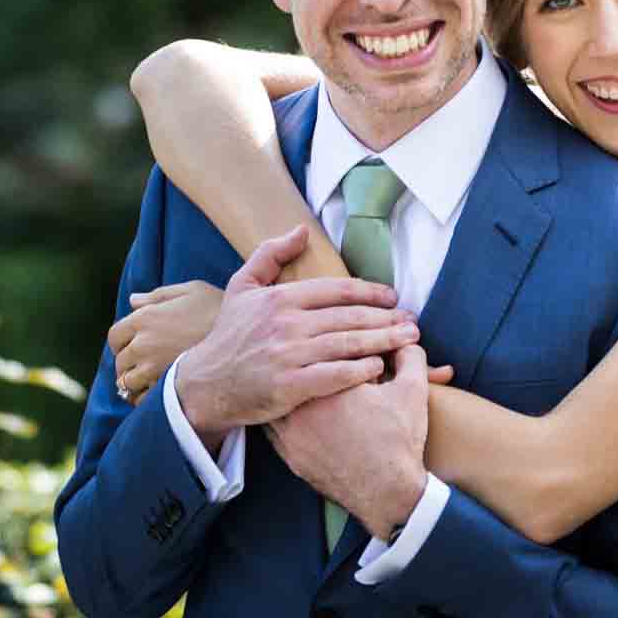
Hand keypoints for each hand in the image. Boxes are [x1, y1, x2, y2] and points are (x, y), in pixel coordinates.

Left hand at [108, 281, 223, 403]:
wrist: (244, 335)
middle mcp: (143, 343)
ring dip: (134, 383)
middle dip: (128, 364)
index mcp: (145, 318)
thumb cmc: (219, 307)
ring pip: (127, 382)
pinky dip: (144, 399)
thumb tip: (133, 301)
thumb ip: (159, 295)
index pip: (115, 336)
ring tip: (148, 383)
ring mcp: (153, 367)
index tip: (131, 347)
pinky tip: (157, 394)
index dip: (121, 343)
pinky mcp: (166, 387)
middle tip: (143, 366)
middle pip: (120, 361)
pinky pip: (142, 399)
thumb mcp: (192, 290)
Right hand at [176, 225, 417, 446]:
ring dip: (383, 341)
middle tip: (412, 320)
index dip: (370, 292)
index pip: (336, 290)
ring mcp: (288, 356)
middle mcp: (285, 324)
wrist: (205, 385)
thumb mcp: (241, 287)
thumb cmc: (229, 336)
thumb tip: (300, 231)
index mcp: (279, 298)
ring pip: (347, 344)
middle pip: (349, 317)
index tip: (393, 297)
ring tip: (408, 340)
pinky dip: (360, 371)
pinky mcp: (288, 386)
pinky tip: (379, 367)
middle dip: (387, 318)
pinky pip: (334, 376)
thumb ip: (270, 254)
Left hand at [266, 345, 430, 540]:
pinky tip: (292, 406)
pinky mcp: (288, 453)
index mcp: (332, 382)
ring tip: (296, 376)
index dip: (339, 342)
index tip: (346, 344)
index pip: (326, 348)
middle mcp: (303, 404)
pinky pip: (274, 425)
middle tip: (315, 356)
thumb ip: (410, 356)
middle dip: (306, 361)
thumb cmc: (399, 441)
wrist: (388, 493)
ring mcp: (290, 432)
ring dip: (288, 385)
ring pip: (277, 396)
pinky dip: (282, 412)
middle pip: (296, 370)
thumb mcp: (413, 390)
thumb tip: (405, 339)